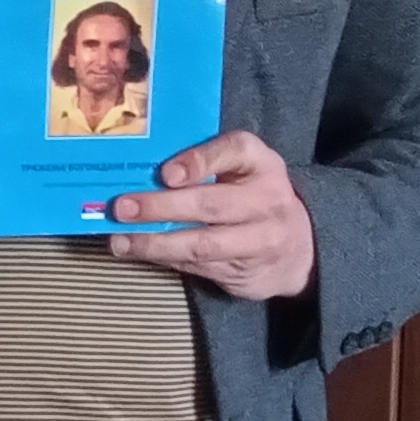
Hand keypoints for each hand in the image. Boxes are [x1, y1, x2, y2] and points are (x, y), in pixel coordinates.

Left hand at [107, 130, 315, 298]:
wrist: (298, 249)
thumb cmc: (253, 197)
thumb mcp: (243, 170)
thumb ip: (205, 164)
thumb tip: (141, 169)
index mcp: (262, 163)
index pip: (235, 151)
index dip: (199, 160)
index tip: (166, 173)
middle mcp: (266, 200)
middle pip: (210, 203)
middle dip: (160, 207)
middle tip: (121, 208)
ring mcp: (259, 239)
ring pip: (201, 244)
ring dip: (155, 243)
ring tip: (121, 240)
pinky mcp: (244, 270)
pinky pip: (197, 265)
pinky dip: (163, 258)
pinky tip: (138, 252)